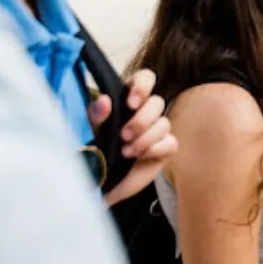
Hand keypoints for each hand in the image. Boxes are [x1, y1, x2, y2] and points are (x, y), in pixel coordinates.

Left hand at [88, 68, 177, 205]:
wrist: (101, 185)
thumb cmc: (96, 153)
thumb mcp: (92, 132)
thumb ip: (97, 115)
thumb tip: (104, 100)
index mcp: (128, 100)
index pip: (145, 78)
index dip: (143, 86)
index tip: (131, 103)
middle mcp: (145, 113)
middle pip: (157, 102)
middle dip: (141, 120)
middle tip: (123, 135)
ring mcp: (157, 131)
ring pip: (164, 123)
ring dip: (144, 139)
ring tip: (126, 152)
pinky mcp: (165, 149)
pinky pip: (171, 142)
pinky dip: (155, 149)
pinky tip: (140, 157)